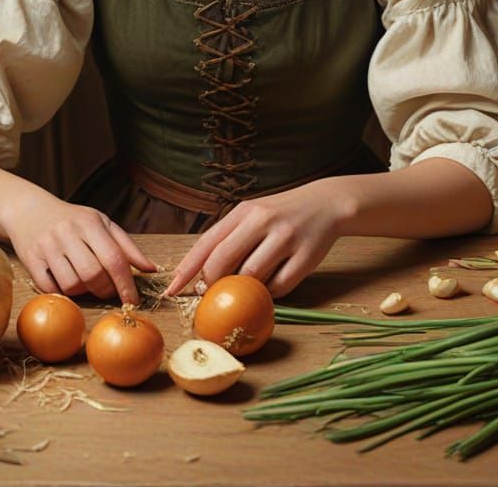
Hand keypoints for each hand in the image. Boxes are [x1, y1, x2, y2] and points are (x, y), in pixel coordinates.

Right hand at [5, 196, 154, 304]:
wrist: (29, 210)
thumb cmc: (73, 220)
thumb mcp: (102, 224)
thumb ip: (127, 247)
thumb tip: (151, 269)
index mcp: (90, 222)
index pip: (114, 258)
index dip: (126, 284)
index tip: (133, 300)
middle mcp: (67, 232)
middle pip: (94, 275)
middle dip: (105, 290)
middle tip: (108, 289)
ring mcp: (47, 246)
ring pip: (73, 285)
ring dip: (84, 292)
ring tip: (85, 281)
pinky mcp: (30, 260)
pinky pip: (51, 289)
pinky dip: (63, 293)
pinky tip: (66, 282)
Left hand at [163, 180, 348, 298]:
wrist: (325, 203)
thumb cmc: (279, 215)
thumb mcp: (251, 215)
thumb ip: (228, 239)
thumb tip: (198, 276)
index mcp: (243, 211)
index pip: (206, 243)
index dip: (186, 270)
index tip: (172, 290)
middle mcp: (262, 220)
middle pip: (223, 261)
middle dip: (212, 283)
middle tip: (214, 293)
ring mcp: (285, 237)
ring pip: (251, 277)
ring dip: (244, 290)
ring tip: (247, 288)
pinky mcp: (305, 256)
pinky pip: (279, 286)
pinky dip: (270, 293)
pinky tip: (272, 286)